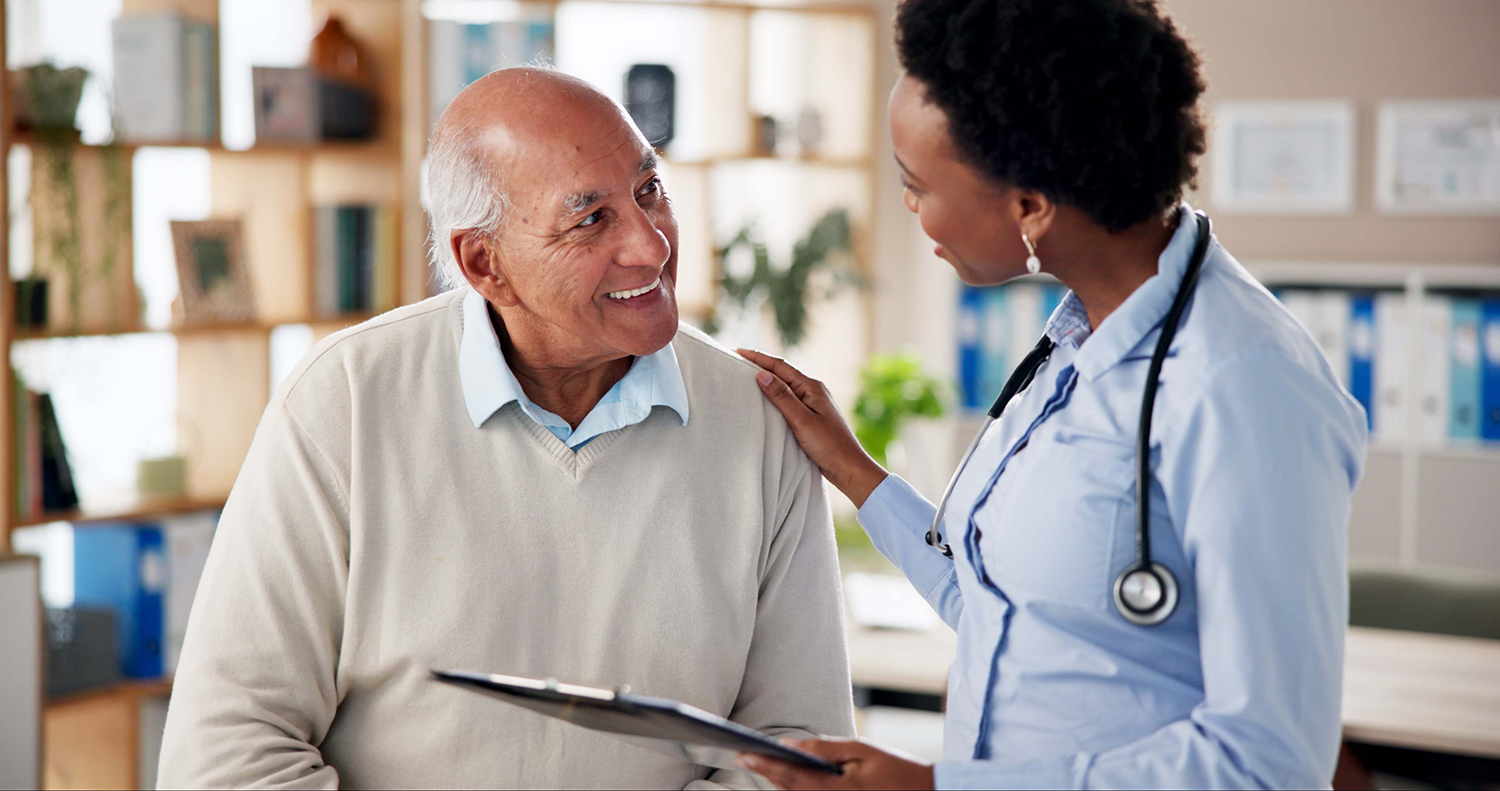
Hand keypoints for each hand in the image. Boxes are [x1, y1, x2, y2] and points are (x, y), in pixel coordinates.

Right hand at [737, 349, 887, 507]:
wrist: (848, 468)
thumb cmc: (829, 446)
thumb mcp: (801, 420)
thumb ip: (782, 397)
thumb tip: (761, 374)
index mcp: (812, 387)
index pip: (780, 367)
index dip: (758, 358)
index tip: (738, 351)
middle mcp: (813, 391)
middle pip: (783, 373)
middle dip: (761, 365)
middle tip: (738, 360)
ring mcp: (813, 404)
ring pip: (785, 386)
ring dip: (768, 380)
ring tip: (747, 376)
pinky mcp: (812, 417)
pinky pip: (789, 400)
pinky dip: (775, 395)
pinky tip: (766, 400)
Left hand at [737, 738, 934, 790]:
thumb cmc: (896, 771)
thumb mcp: (861, 750)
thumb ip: (823, 748)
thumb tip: (791, 745)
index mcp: (834, 790)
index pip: (790, 777)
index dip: (765, 765)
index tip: (745, 754)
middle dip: (767, 773)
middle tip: (745, 756)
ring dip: (779, 782)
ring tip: (763, 764)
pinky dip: (796, 790)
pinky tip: (787, 778)